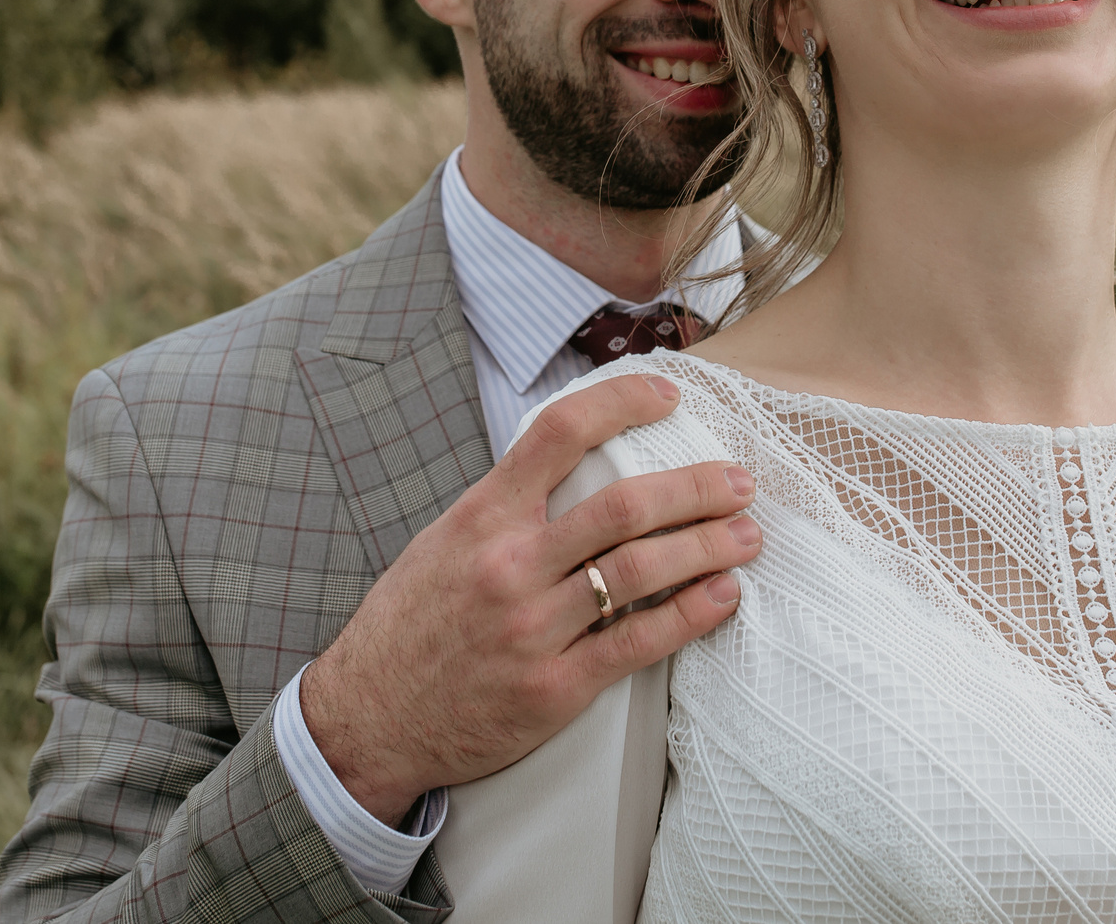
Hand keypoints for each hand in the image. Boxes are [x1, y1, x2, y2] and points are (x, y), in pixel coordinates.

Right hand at [299, 372, 761, 822]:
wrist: (368, 719)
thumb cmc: (411, 625)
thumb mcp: (444, 541)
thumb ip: (508, 506)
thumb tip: (577, 466)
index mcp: (482, 517)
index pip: (560, 433)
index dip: (623, 402)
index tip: (669, 397)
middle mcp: (510, 565)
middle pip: (624, 506)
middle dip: (697, 487)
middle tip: (740, 481)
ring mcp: (533, 629)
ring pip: (641, 572)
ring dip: (708, 547)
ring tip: (747, 534)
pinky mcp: (554, 688)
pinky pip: (637, 643)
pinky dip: (690, 615)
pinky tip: (723, 596)